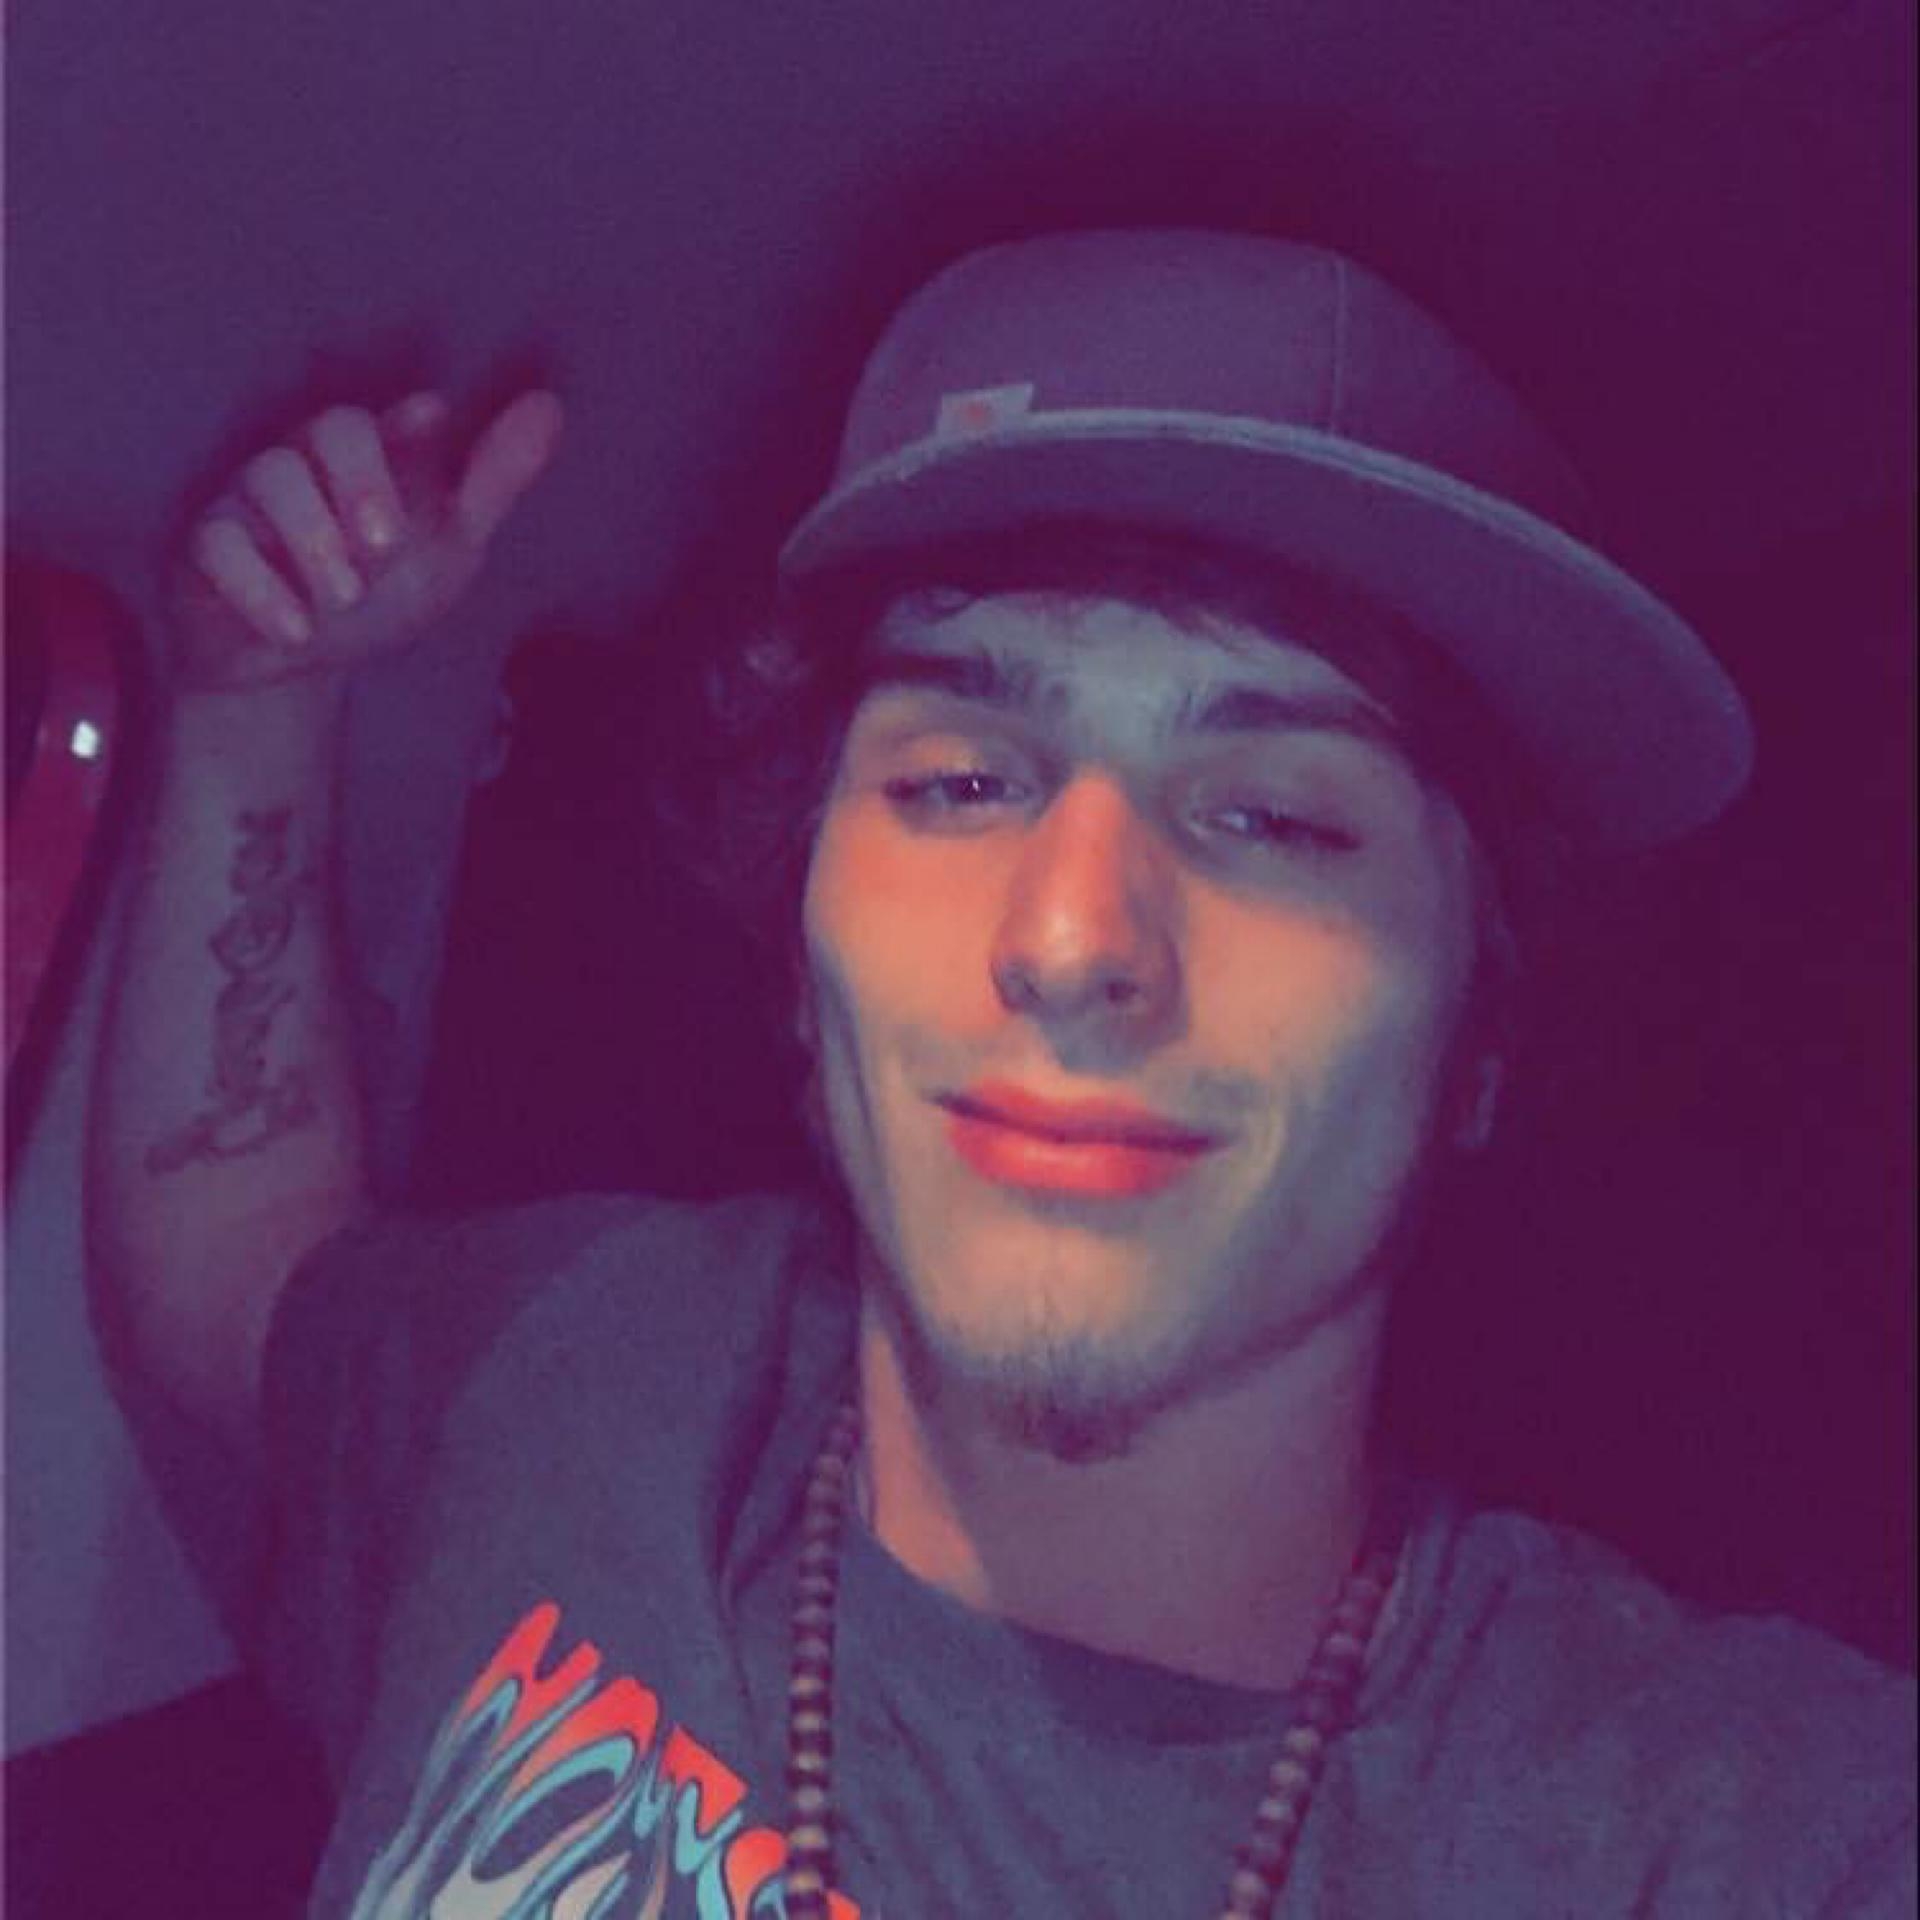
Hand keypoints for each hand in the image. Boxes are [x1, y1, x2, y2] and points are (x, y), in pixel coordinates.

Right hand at [168, 388, 563, 692]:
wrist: (294, 669)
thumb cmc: (377, 591)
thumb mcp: (447, 544)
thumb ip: (492, 481)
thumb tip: (550, 405)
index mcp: (372, 458)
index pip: (390, 422)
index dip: (408, 423)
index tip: (432, 419)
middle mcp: (311, 464)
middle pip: (328, 428)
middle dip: (361, 479)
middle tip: (386, 544)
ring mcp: (251, 501)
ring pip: (270, 477)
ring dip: (314, 537)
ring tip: (345, 596)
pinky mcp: (204, 547)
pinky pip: (217, 545)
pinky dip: (259, 589)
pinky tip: (296, 631)